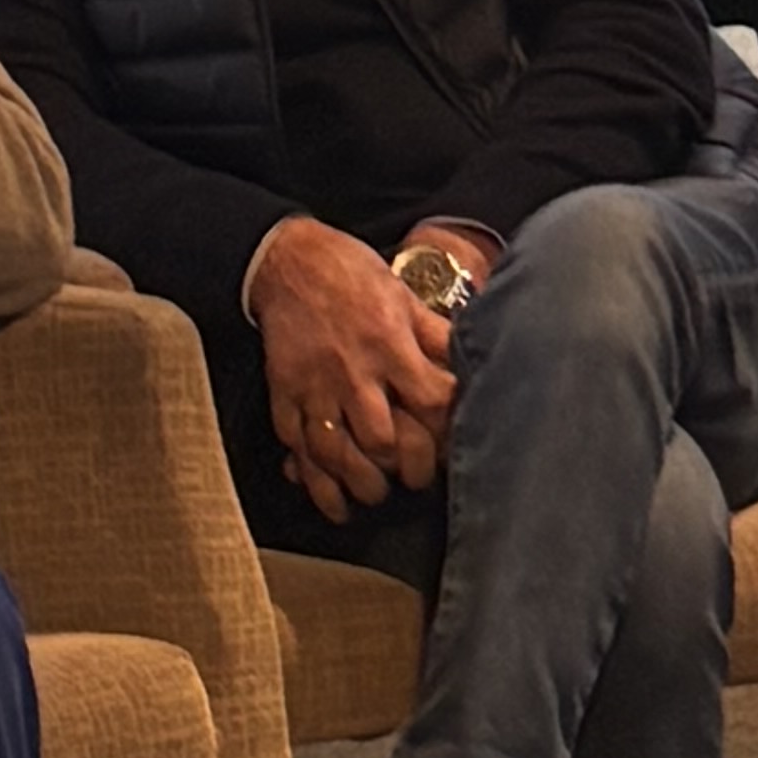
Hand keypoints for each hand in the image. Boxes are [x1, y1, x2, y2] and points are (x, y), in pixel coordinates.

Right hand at [245, 216, 456, 520]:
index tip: (452, 442)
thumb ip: (435, 334)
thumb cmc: (349, 272)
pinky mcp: (284, 392)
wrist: (285, 257)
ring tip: (377, 490)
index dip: (448, 431)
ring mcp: (314, 385)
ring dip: (360, 482)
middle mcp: (352, 370)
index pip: (430, 402)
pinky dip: (314, 481)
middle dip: (405, 469)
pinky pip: (296, 445)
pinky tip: (334, 501)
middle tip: (415, 476)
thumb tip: (473, 361)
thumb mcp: (402, 293)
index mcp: (389, 342)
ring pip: (337, 454)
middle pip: (382, 440)